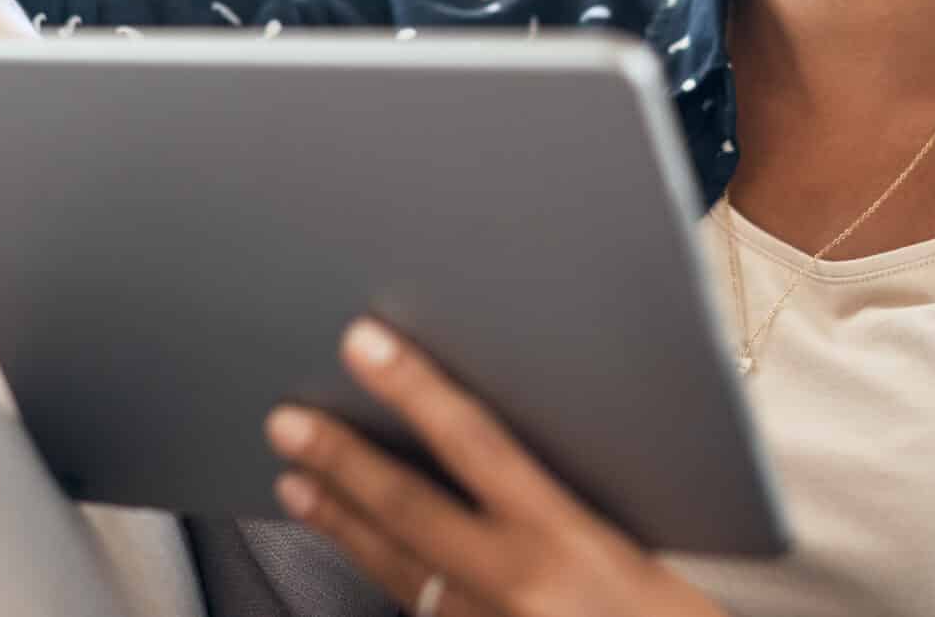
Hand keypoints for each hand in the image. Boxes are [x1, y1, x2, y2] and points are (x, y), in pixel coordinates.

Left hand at [262, 316, 731, 616]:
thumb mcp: (647, 550)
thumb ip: (576, 502)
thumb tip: (503, 448)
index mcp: (568, 542)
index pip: (474, 443)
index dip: (413, 389)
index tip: (365, 344)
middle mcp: (516, 588)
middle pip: (408, 510)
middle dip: (340, 461)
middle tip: (287, 422)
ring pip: (398, 572)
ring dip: (343, 526)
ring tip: (298, 486)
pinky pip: (424, 614)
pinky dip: (388, 580)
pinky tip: (365, 557)